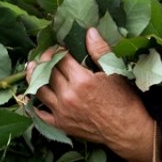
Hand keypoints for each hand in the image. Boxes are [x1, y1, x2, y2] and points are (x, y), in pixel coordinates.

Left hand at [26, 28, 155, 161]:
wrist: (128, 130)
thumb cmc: (124, 99)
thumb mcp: (115, 71)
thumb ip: (100, 50)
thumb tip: (89, 31)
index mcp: (81, 80)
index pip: (61, 58)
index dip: (59, 49)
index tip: (60, 46)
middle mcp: (68, 96)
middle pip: (48, 71)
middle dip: (46, 59)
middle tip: (48, 54)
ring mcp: (62, 112)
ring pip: (39, 89)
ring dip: (34, 76)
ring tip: (33, 67)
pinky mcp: (61, 125)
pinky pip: (40, 113)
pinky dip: (35, 102)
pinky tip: (35, 94)